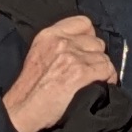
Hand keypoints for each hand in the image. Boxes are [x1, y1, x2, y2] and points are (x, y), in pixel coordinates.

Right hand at [1, 15, 119, 131]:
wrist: (23, 109)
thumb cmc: (31, 88)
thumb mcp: (39, 54)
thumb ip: (59, 44)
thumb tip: (83, 46)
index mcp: (49, 35)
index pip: (83, 22)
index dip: (89, 37)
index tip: (88, 50)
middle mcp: (61, 42)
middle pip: (96, 42)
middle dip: (96, 56)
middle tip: (90, 70)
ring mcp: (72, 57)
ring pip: (103, 57)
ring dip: (102, 70)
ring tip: (95, 80)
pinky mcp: (81, 73)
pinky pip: (107, 70)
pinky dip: (108, 79)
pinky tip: (101, 86)